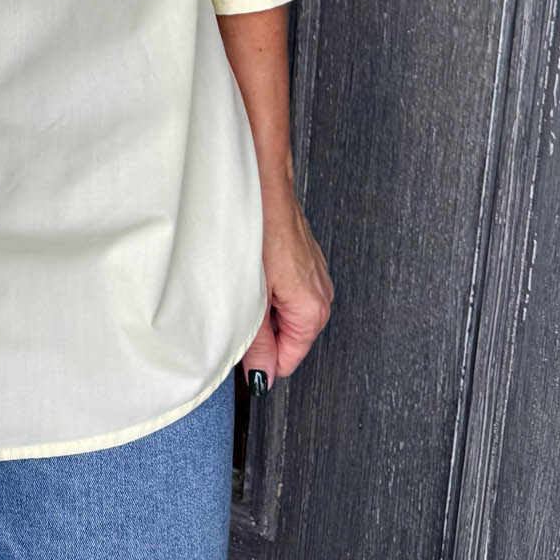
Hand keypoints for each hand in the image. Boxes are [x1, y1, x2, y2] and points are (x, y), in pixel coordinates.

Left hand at [241, 176, 332, 391]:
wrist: (264, 182)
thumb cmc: (257, 228)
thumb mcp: (250, 295)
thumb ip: (257, 343)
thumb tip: (262, 377)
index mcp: (313, 310)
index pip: (288, 361)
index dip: (260, 359)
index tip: (239, 344)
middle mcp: (322, 296)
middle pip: (288, 338)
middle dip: (261, 332)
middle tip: (238, 305)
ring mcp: (316, 277)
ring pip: (285, 314)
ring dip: (263, 308)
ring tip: (245, 284)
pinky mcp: (305, 262)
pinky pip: (286, 291)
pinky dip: (267, 289)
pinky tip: (252, 270)